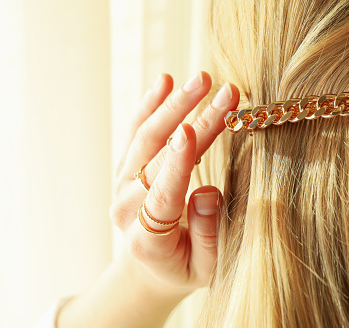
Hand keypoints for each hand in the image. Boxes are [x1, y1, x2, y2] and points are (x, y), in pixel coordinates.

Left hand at [110, 71, 238, 294]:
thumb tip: (206, 191)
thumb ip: (209, 236)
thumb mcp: (205, 269)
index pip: (164, 192)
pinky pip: (136, 133)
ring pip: (145, 137)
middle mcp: (127, 205)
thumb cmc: (183, 268)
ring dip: (174, 105)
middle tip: (225, 93)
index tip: (191, 130)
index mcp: (149, 237)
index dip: (179, 161)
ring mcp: (123, 183)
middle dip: (196, 121)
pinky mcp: (126, 168)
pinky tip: (165, 82)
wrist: (149, 267)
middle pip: (160, 156)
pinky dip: (149, 105)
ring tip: (201, 79)